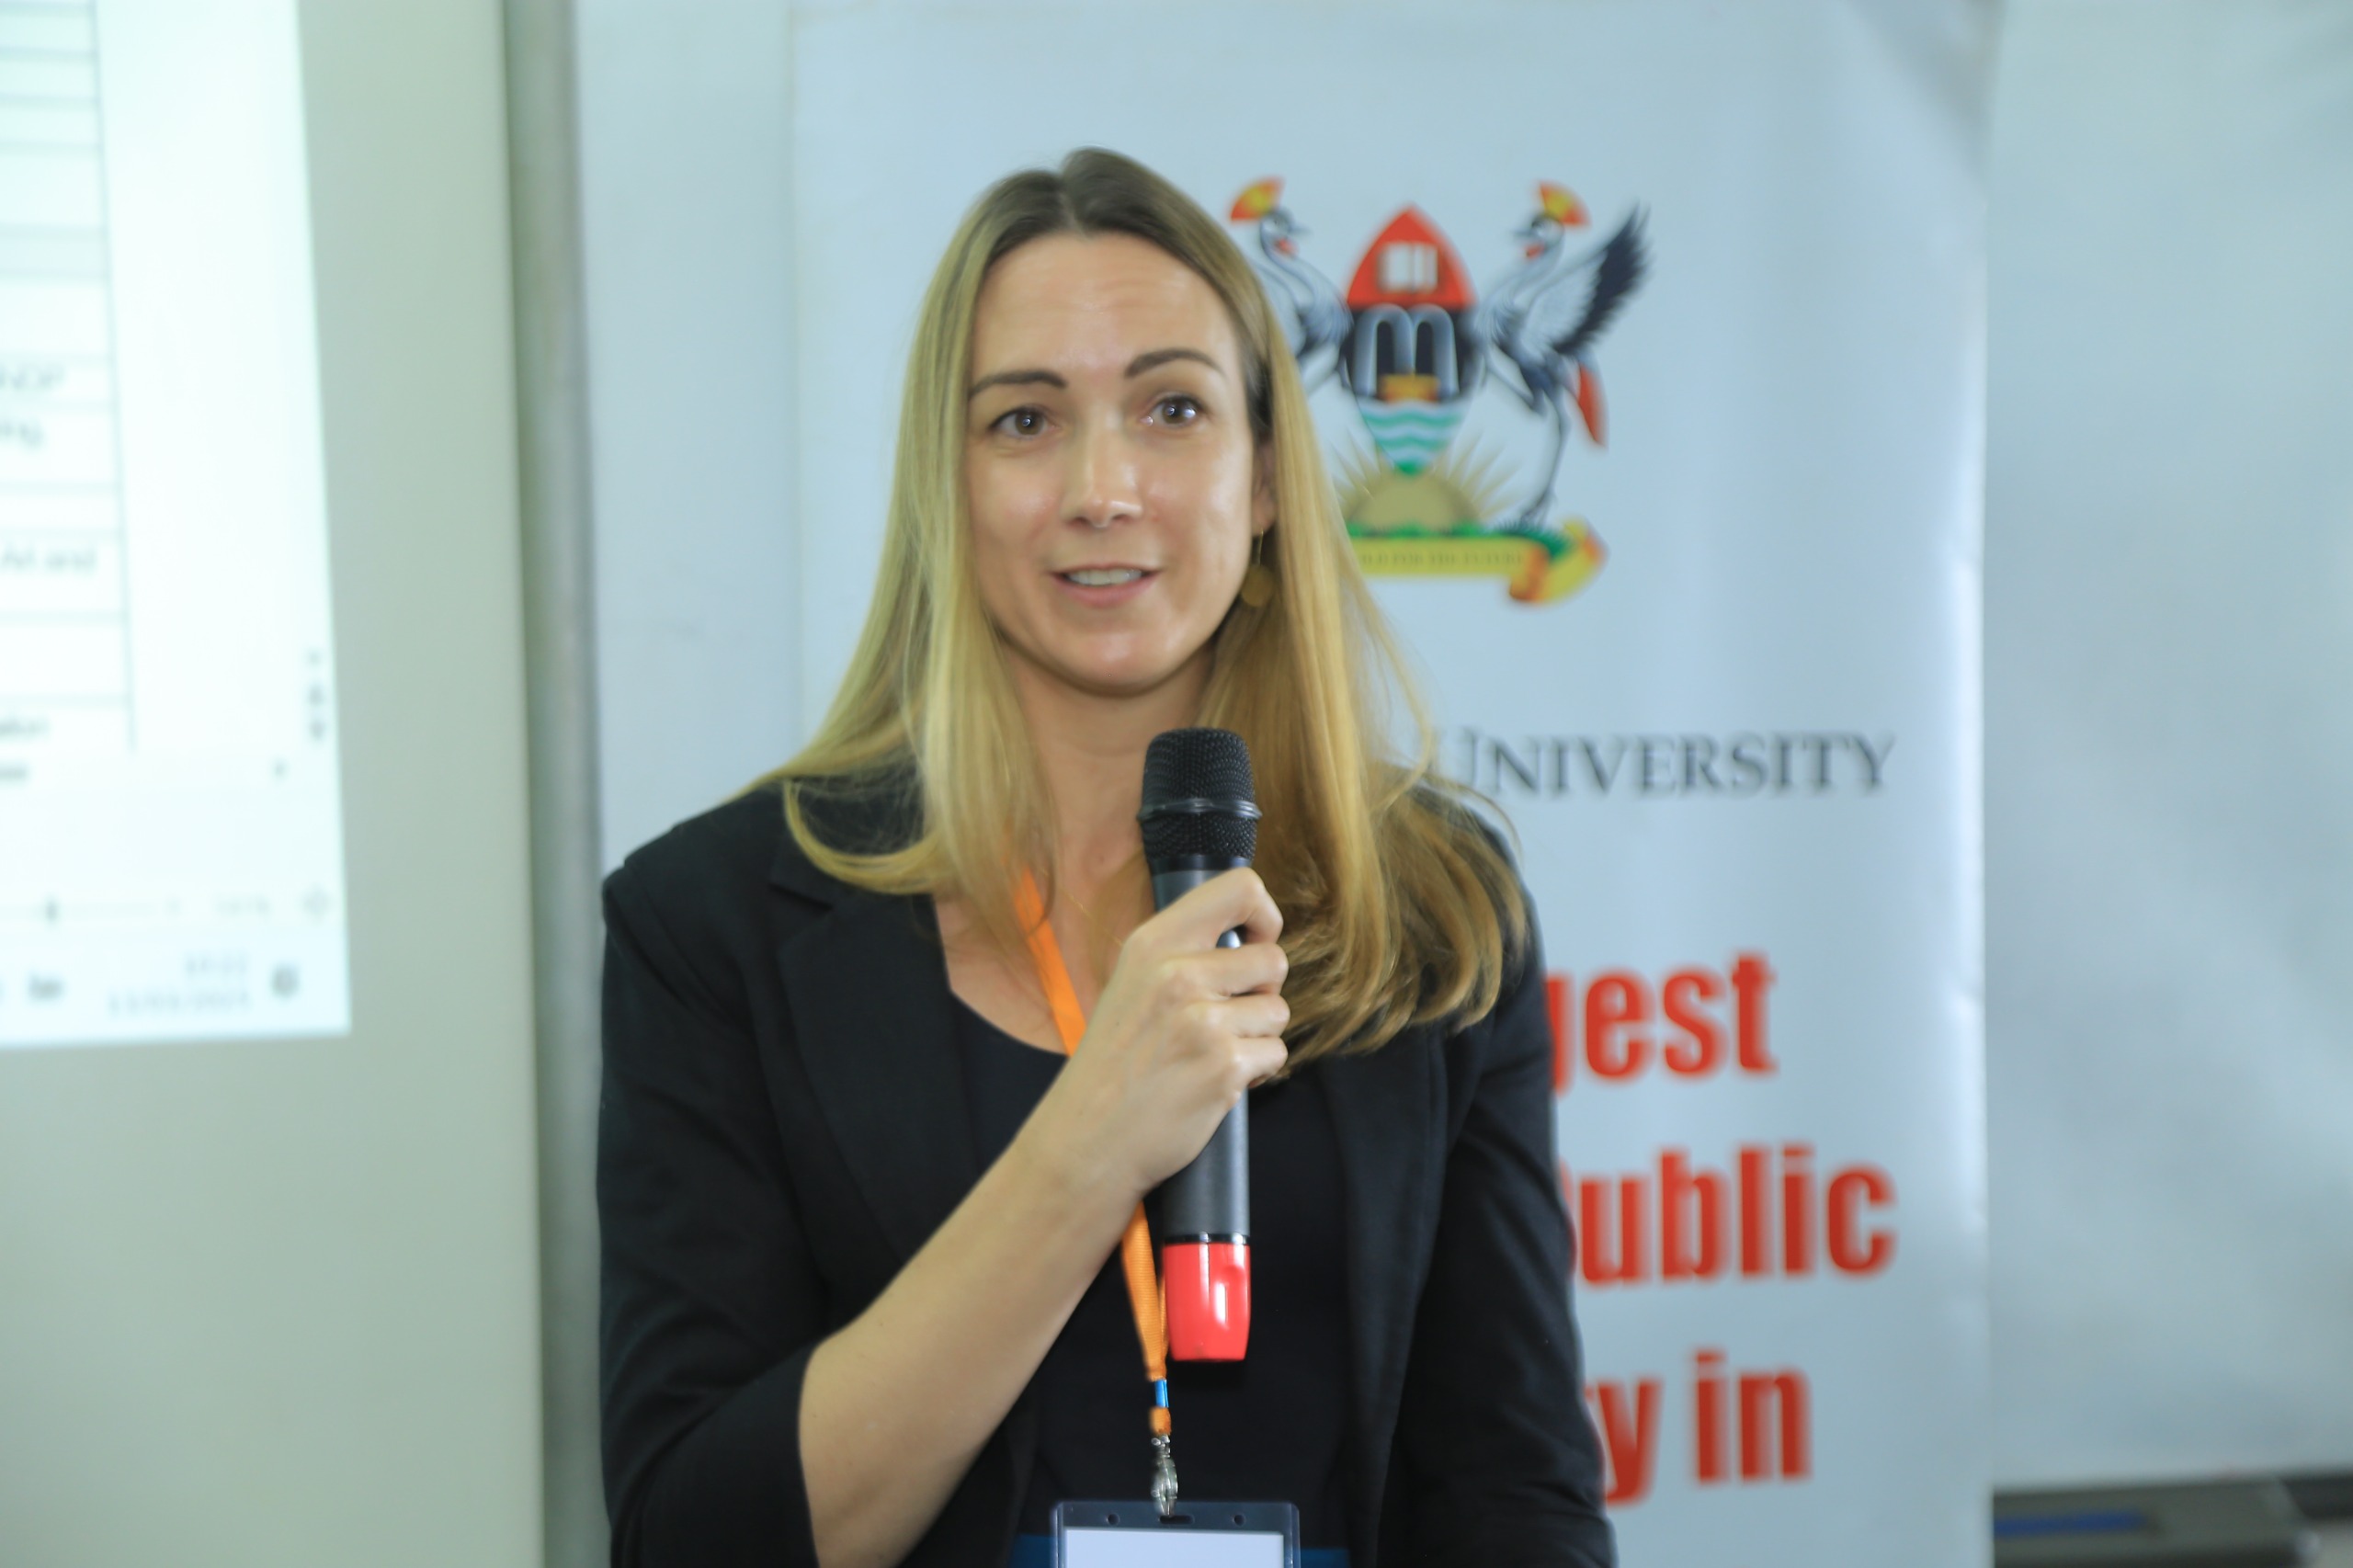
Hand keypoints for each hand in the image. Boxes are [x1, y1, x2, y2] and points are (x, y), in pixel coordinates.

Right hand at [1023, 868, 1287, 1202]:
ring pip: (1278, 1010)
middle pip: (1273, 958)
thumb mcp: (1131, 984)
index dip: (1264, 916)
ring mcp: (1203, 1021)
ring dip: (1257, 1036)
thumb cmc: (1113, 1064)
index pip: (1241, 888)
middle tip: (1228, 1018)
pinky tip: (1215, 1081)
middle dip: (1262, 992)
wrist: (1086, 1138)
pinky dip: (1255, 1071)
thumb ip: (1180, 954)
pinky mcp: (1224, 1066)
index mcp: (1153, 943)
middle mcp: (1177, 974)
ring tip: (1211, 1054)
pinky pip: (1275, 1053)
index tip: (1255, 943)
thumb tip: (1247, 937)